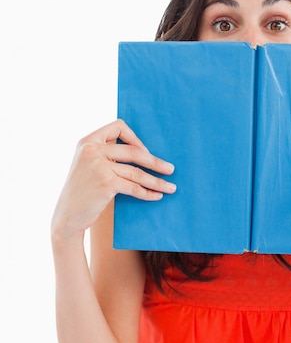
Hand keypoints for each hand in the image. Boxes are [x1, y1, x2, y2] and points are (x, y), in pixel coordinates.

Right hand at [51, 119, 176, 238]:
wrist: (67, 216)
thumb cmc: (82, 192)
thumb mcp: (88, 165)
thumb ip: (106, 154)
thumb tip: (143, 152)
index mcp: (88, 141)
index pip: (118, 126)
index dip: (135, 137)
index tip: (145, 151)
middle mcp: (92, 150)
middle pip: (134, 151)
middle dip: (155, 161)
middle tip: (171, 169)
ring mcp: (99, 166)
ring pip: (137, 172)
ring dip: (157, 180)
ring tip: (171, 187)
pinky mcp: (106, 183)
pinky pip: (134, 186)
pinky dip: (148, 192)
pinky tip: (157, 196)